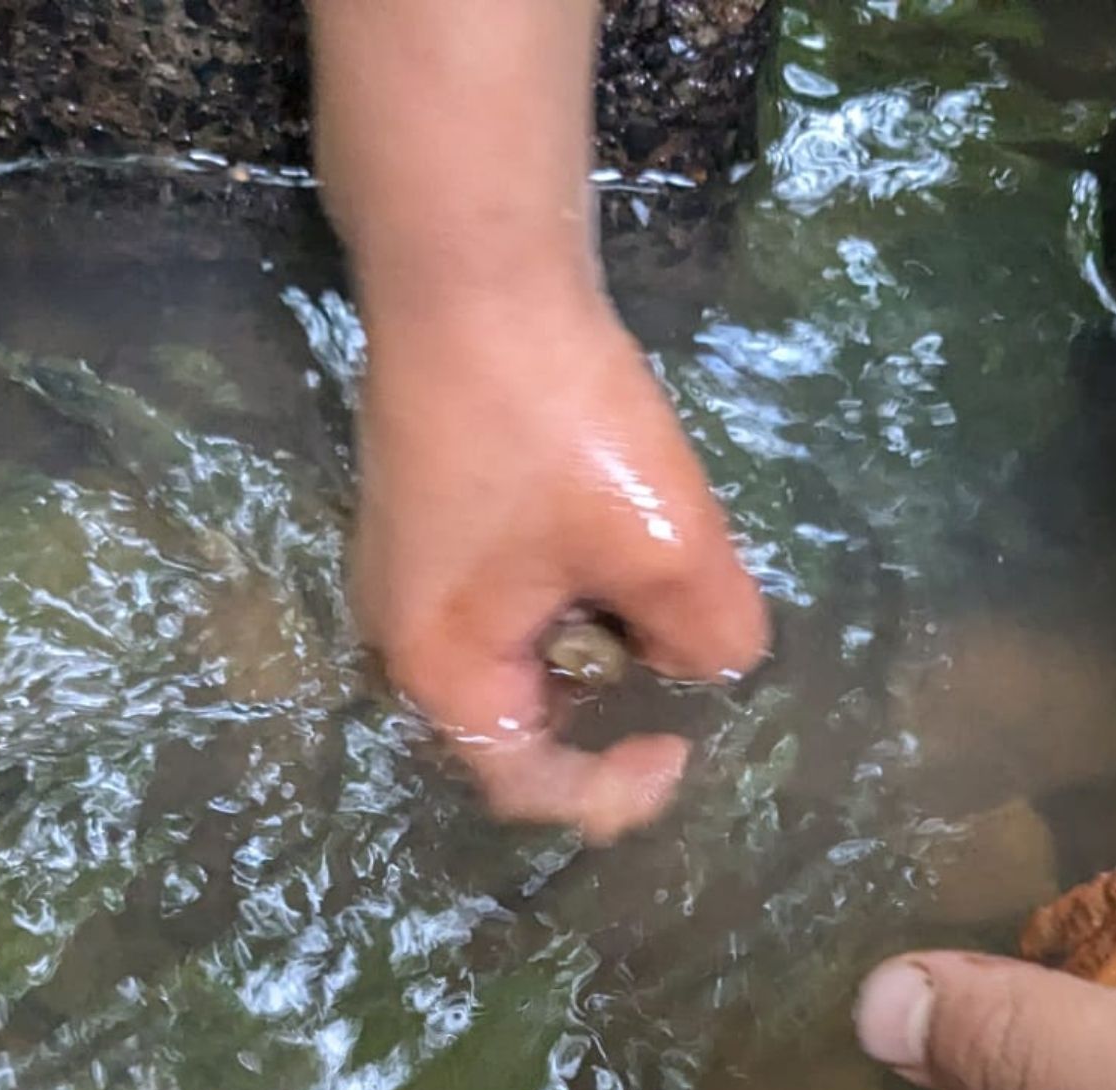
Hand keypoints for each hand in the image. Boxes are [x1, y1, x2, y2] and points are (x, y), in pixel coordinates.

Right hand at [352, 289, 767, 839]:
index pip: (527, 785)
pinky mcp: (428, 521)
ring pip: (523, 646)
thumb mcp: (667, 542)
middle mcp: (404, 639)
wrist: (470, 271)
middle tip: (676, 631)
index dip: (612, 791)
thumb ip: (708, 636)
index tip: (681, 747)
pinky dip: (572, 578)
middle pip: (524, 716)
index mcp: (442, 669)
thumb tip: (711, 662)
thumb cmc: (555, 419)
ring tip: (653, 558)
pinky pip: (508, 590)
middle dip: (613, 688)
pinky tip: (614, 516)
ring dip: (599, 625)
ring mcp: (408, 575)